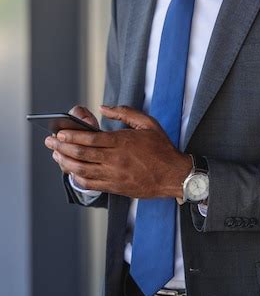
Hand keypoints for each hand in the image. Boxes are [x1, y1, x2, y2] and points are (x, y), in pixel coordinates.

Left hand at [44, 105, 191, 198]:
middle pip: (82, 154)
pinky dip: (77, 178)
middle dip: (62, 148)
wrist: (173, 175)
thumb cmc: (161, 148)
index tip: (60, 132)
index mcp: (123, 142)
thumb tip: (104, 108)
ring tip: (56, 156)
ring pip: (82, 170)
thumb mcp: (148, 123)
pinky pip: (91, 184)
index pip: (91, 139)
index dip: (72, 136)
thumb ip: (125, 112)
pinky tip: (71, 172)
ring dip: (66, 163)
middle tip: (50, 142)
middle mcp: (116, 159)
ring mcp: (114, 175)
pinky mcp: (115, 187)